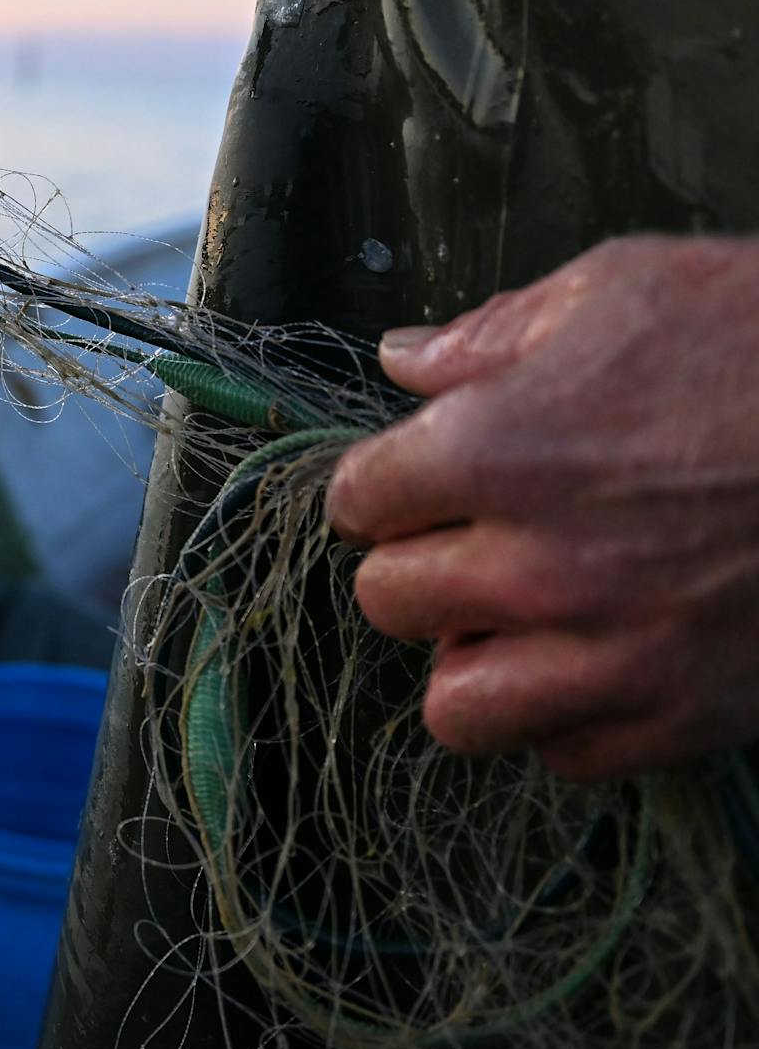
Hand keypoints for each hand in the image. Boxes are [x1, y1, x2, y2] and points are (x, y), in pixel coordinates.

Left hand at [328, 235, 758, 780]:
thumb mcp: (618, 290)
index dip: (376, 487)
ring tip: (508, 620)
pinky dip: (563, 719)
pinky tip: (591, 661)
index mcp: (498, 450)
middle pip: (388, 602)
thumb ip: (491, 333)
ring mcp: (616, 651)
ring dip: (469, 661)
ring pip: (459, 708)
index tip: (402, 485)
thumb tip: (406, 360)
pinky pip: (570, 758)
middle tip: (458, 543)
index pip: (359, 499)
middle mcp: (540, 564)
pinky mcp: (690, 713)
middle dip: (412, 567)